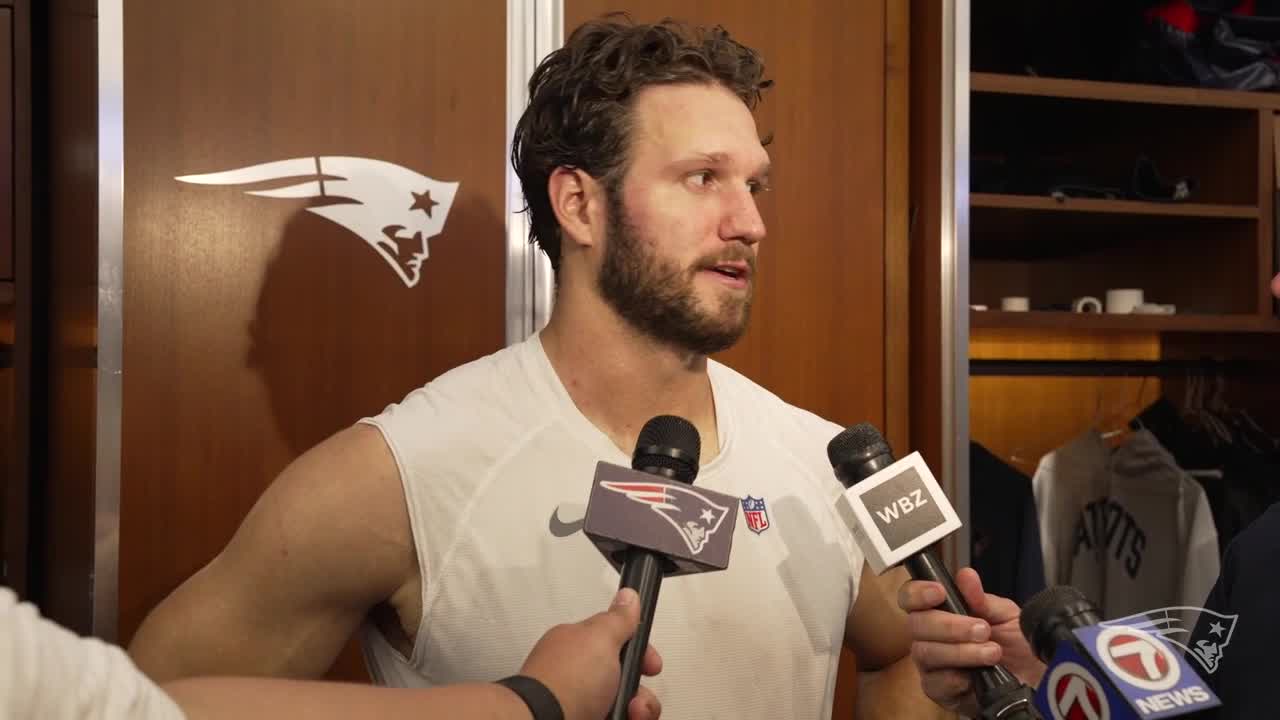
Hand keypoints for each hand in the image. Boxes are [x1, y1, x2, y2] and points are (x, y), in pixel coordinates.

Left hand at [519, 588, 661, 719]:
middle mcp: (580, 675)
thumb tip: (629, 597)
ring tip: (630, 712)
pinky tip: (622, 719)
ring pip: (626, 703)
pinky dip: (626, 719)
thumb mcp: (599, 639)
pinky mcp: (586, 719)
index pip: (619, 643)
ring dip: (639, 708)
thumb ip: (617, 619)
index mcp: (578, 645)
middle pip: (627, 679)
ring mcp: (582, 702)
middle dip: (640, 687)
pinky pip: (618, 718)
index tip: (650, 663)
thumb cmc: (562, 683)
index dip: (640, 653)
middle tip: (635, 694)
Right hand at [897, 567, 1045, 715]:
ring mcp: (931, 664)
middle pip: (916, 624)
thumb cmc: (1016, 646)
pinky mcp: (939, 691)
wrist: (1034, 680)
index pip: (911, 597)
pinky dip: (954, 678)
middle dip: (950, 625)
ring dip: (961, 651)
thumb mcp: (1006, 616)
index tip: (938, 593)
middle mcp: (930, 636)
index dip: (917, 593)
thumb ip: (982, 598)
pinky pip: (934, 683)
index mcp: (940, 612)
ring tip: (992, 652)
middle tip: (983, 629)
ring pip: (925, 652)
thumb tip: (966, 576)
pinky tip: (973, 677)